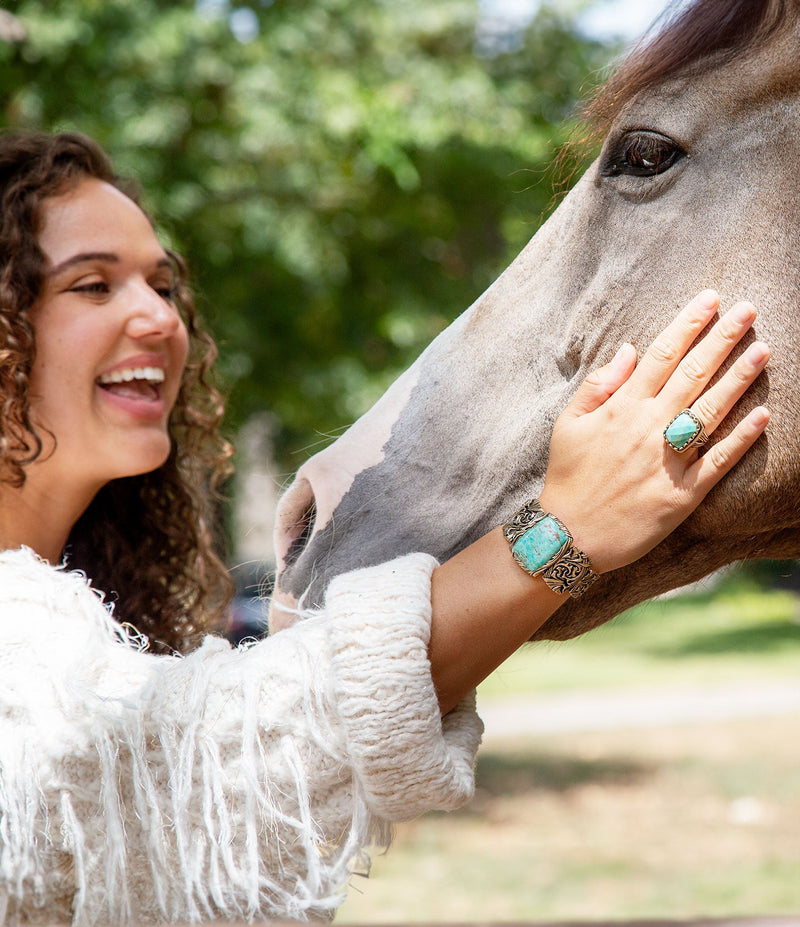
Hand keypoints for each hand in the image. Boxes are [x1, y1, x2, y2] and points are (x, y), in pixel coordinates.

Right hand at [538, 289, 768, 574]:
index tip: (711, 300)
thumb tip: (630, 349)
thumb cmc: (567, 477)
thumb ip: (599, 384)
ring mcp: (668, 460)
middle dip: (722, 339)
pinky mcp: (683, 494)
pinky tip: (763, 415)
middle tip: (749, 310)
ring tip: (763, 350)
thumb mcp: (568, 424)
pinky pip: (718, 461)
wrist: (568, 536)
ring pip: (710, 411)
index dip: (688, 324)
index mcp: (621, 407)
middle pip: (692, 374)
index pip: (661, 354)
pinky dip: (741, 438)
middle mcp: (648, 427)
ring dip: (739, 378)